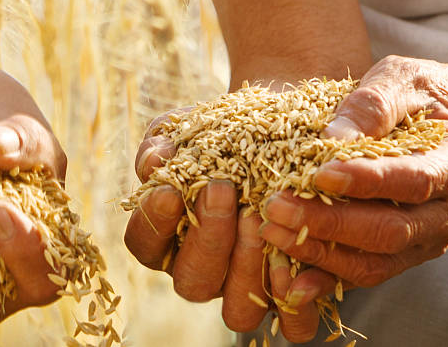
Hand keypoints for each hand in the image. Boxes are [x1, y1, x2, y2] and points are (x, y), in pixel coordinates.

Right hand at [123, 109, 280, 333]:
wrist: (295, 130)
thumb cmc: (234, 128)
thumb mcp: (195, 124)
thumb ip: (166, 140)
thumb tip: (154, 162)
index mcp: (172, 236)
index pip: (144, 244)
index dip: (154, 223)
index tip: (169, 189)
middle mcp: (206, 269)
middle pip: (191, 282)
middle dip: (206, 238)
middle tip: (221, 192)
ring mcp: (247, 288)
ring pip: (238, 311)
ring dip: (246, 266)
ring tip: (258, 216)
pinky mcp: (292, 297)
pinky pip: (294, 324)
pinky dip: (298, 304)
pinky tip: (302, 265)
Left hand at [257, 58, 447, 340]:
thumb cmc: (430, 91)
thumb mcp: (405, 77)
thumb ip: (372, 105)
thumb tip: (331, 141)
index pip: (415, 181)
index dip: (367, 182)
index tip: (318, 175)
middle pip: (393, 232)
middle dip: (331, 225)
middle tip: (277, 208)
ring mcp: (435, 237)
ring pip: (380, 262)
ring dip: (323, 254)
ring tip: (273, 233)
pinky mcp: (412, 252)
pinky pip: (371, 272)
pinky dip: (330, 277)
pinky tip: (292, 279)